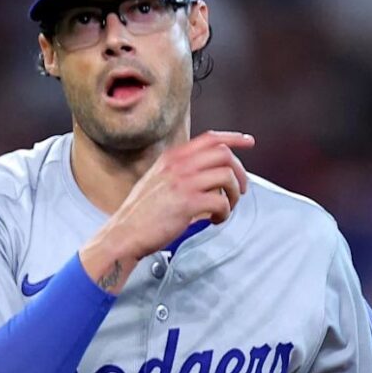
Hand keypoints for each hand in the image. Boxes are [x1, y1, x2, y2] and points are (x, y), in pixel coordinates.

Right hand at [81, 130, 254, 291]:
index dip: (233, 138)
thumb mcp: (156, 181)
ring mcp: (183, 183)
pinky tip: (214, 220)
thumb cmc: (140, 214)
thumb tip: (207, 172)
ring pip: (227, 176)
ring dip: (234, 194)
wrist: (124, 234)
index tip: (248, 142)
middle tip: (239, 188)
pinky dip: (224, 213)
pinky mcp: (188, 203)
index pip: (209, 138)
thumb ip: (178, 171)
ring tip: (227, 208)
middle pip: (224, 154)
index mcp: (171, 158)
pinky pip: (221, 202)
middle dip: (239, 172)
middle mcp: (178, 166)